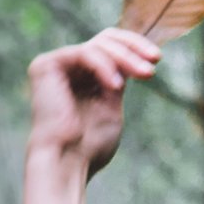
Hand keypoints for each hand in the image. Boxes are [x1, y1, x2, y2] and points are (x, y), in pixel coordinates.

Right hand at [26, 28, 160, 178]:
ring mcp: (55, 65)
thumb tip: (134, 59)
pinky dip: (106, 66)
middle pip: (105, 39)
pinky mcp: (46, 66)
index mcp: (81, 77)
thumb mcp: (111, 106)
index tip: (157, 60)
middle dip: (134, 48)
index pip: (110, 47)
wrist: (67, 164)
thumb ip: (117, 81)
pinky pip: (85, 54)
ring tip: (146, 74)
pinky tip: (117, 86)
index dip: (135, 48)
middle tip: (155, 61)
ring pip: (99, 45)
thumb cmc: (90, 146)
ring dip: (126, 58)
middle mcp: (66, 67)